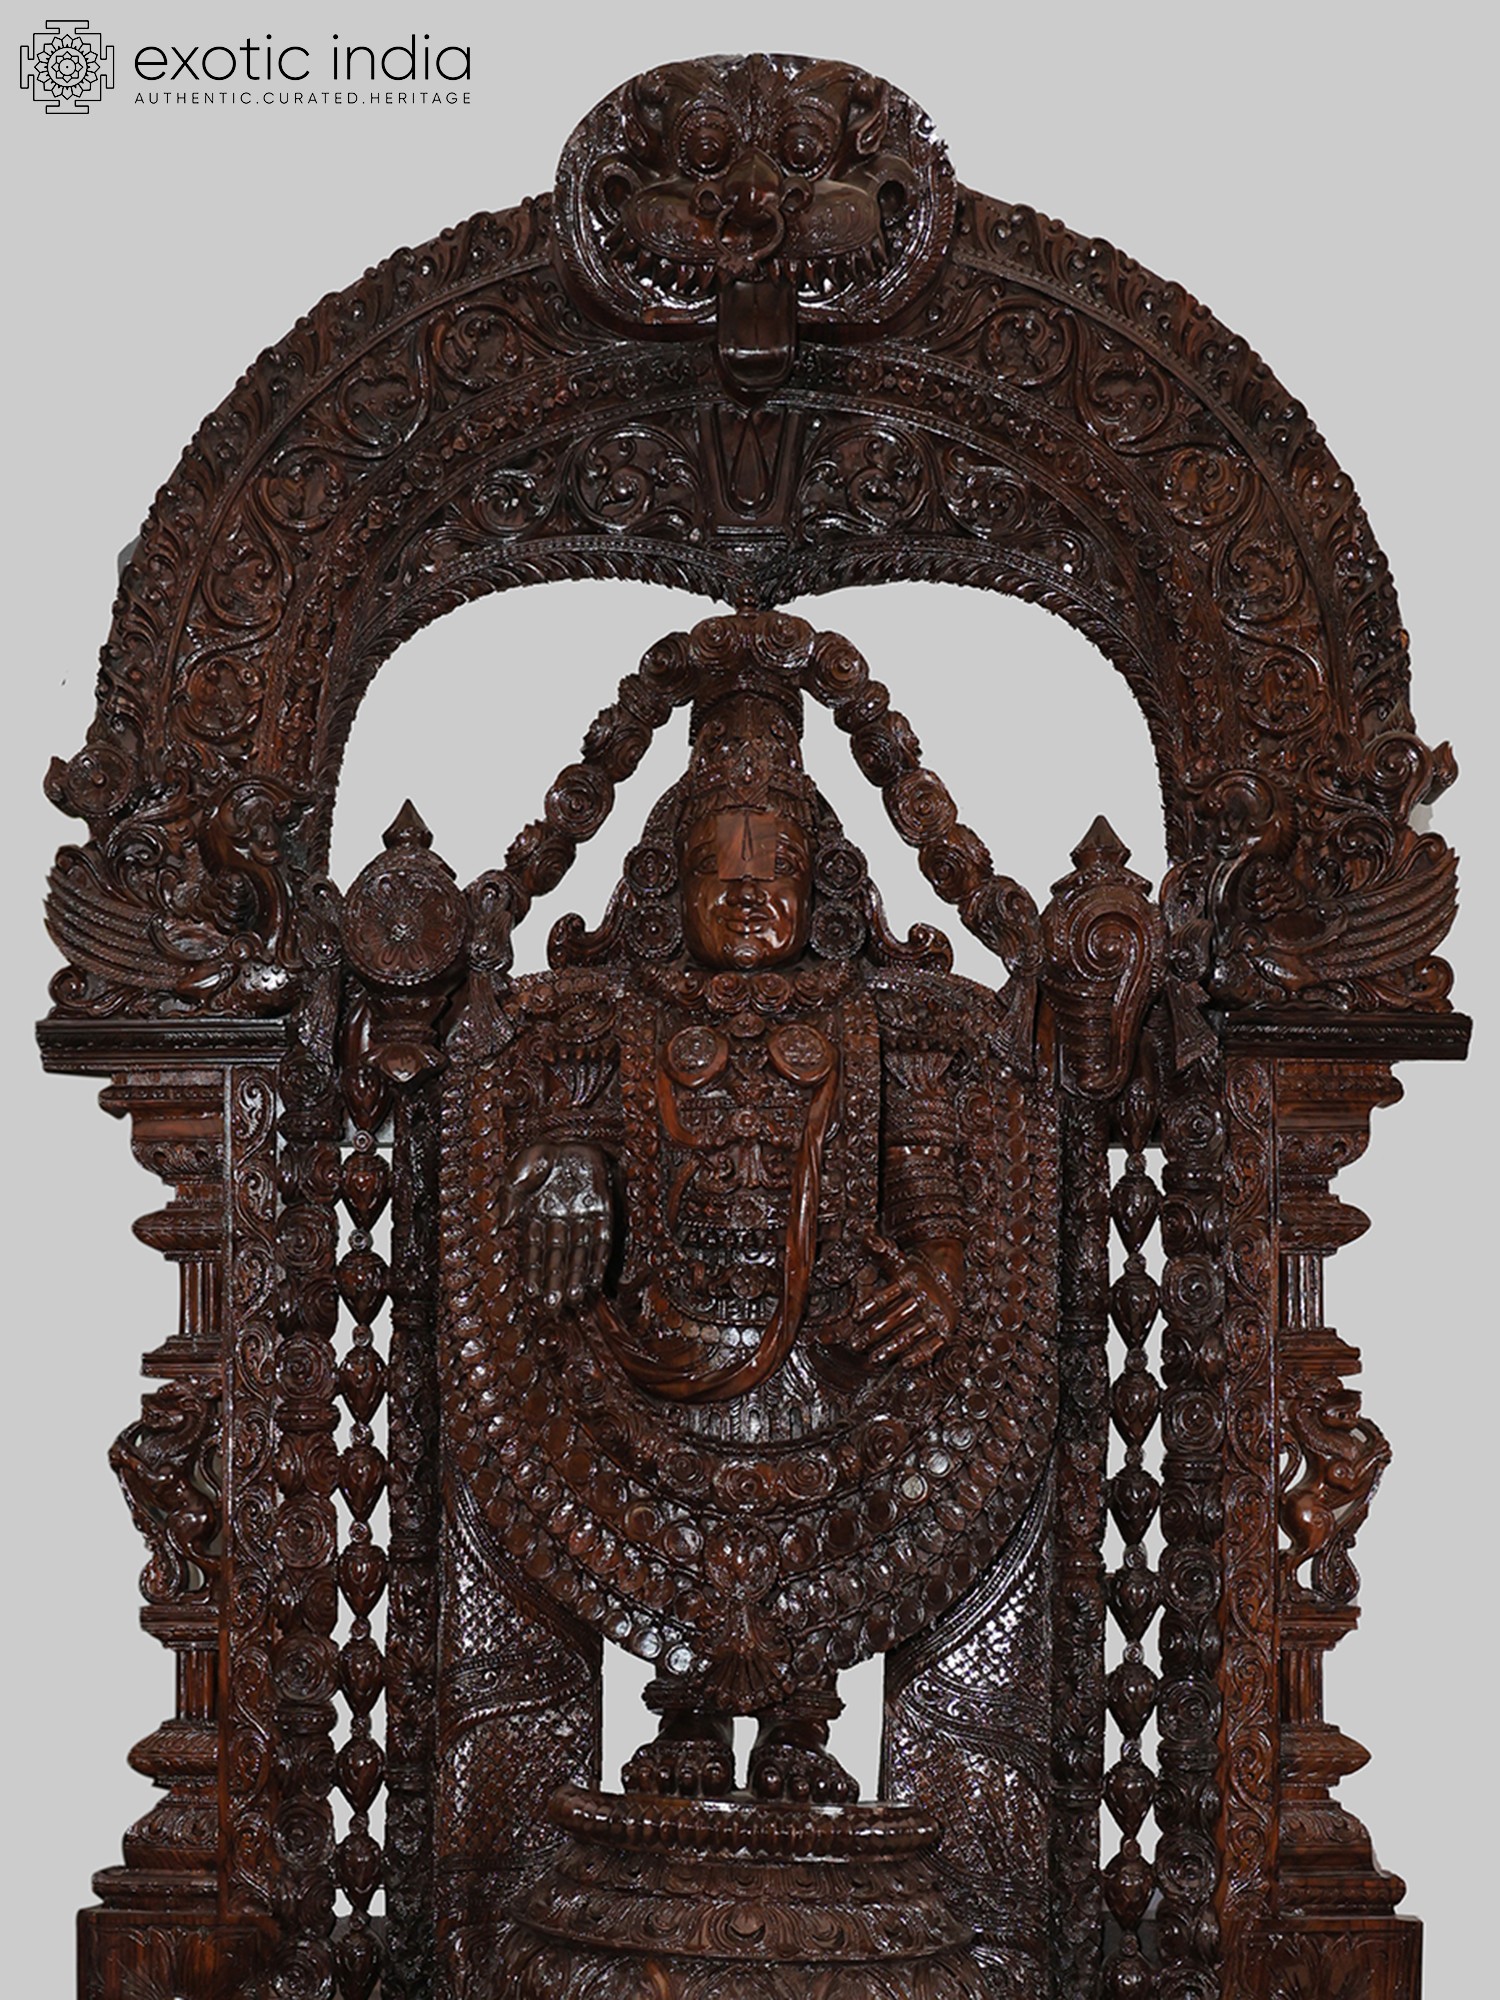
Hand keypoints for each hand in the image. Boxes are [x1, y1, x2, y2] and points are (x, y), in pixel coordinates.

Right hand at [499, 1143, 612, 1308]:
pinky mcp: (602, 1209)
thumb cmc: (538, 1155)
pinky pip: (601, 1238)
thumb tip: (503, 1228)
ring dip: (578, 1277)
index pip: (533, 1251)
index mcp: (535, 1216)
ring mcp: (581, 1216)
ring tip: (576, 1299)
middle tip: (555, 1307)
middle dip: (556, 1282)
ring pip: (579, 1254)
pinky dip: (599, 1259)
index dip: (532, 1273)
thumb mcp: (515, 1173)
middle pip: (557, 1258)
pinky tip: (597, 1278)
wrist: (567, 1133)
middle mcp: (559, 1221)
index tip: (531, 1294)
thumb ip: (508, 1200)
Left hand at [848, 1234, 959, 1368]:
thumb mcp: (896, 1259)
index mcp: (910, 1279)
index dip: (871, 1306)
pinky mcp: (945, 1330)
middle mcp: (924, 1297)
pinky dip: (919, 1356)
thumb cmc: (912, 1273)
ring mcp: (935, 1315)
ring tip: (873, 1358)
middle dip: (875, 1332)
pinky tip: (903, 1365)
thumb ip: (879, 1250)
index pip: (887, 1294)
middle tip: (856, 1344)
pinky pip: (932, 1346)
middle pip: (897, 1316)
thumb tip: (867, 1237)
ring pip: (911, 1333)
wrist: (947, 1279)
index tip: (855, 1317)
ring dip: (891, 1347)